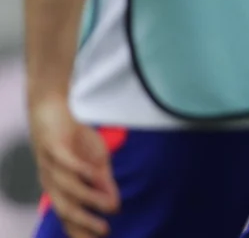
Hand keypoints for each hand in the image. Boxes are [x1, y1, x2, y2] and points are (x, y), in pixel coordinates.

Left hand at [29, 97, 118, 237]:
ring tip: (112, 206)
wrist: (52, 106)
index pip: (68, 214)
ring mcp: (50, 163)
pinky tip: (95, 173)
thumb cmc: (74, 137)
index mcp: (58, 187)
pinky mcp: (53, 144)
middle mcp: (51, 179)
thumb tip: (114, 204)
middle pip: (65, 207)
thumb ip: (103, 182)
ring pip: (68, 187)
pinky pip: (65, 161)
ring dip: (90, 198)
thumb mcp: (95, 162)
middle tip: (105, 231)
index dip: (81, 230)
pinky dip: (80, 169)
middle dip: (84, 222)